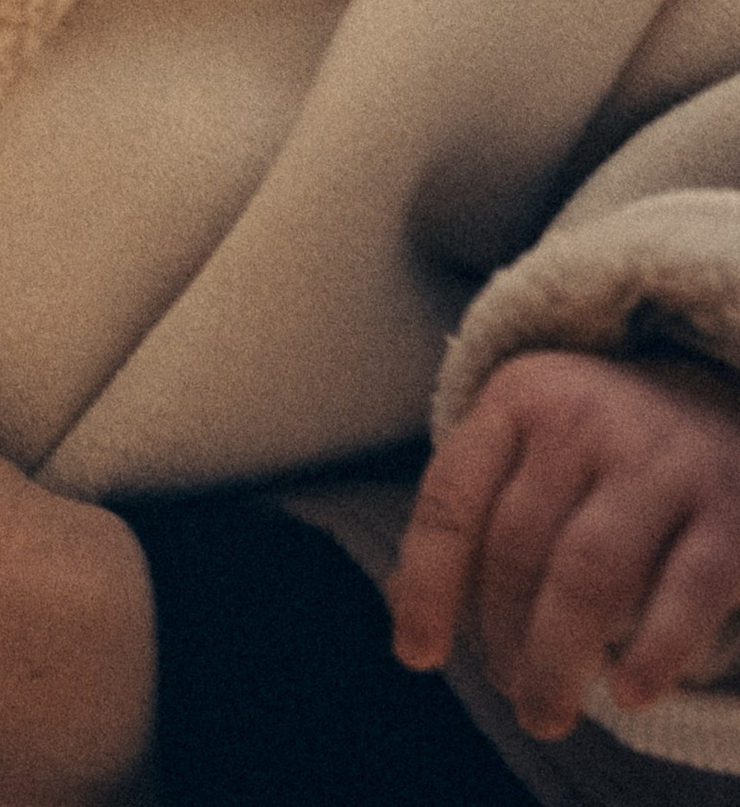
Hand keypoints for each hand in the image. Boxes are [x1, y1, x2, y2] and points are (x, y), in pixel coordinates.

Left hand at [392, 347, 739, 741]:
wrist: (722, 411)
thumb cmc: (603, 454)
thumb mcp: (530, 453)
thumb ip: (473, 517)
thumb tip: (406, 611)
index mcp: (520, 399)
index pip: (451, 497)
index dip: (426, 583)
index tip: (417, 655)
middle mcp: (585, 419)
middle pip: (518, 546)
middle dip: (502, 636)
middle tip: (510, 692)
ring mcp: (662, 462)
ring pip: (588, 573)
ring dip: (557, 657)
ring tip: (545, 713)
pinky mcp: (730, 514)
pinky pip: (686, 592)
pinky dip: (653, 651)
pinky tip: (630, 694)